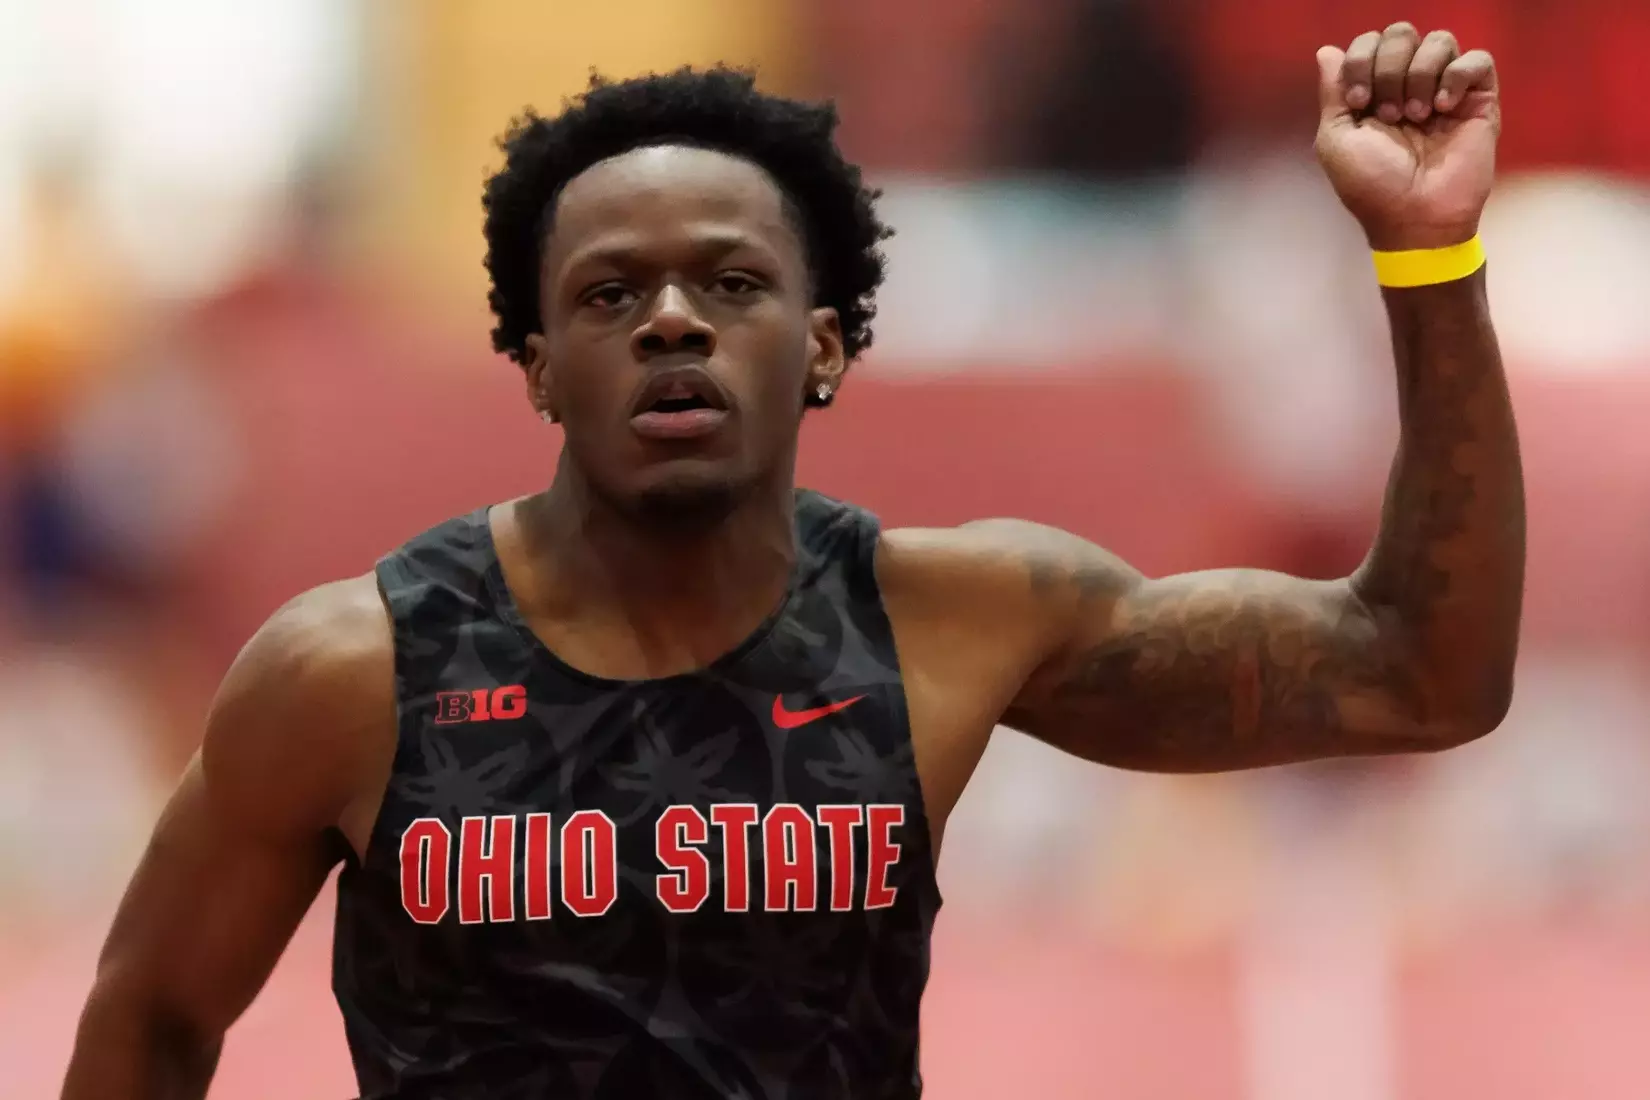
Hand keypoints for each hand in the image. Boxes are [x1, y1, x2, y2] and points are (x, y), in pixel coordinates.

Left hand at [1315, 24, 1499, 250]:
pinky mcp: (1479, 100)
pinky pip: (1476, 60)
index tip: (1359, 101)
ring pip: (1439, 40)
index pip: (1369, 43)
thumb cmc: (1371, 185)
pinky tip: (1443, 108)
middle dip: (1389, 68)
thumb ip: (1333, 92)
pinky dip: (1456, 76)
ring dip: (1420, 75)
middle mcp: (1408, 84)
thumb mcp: (1336, 139)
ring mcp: (1446, 90)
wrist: (1414, 217)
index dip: (1361, 61)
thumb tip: (1327, 51)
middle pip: (1402, 33)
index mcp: (1373, 90)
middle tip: (1389, 113)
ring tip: (1415, 115)